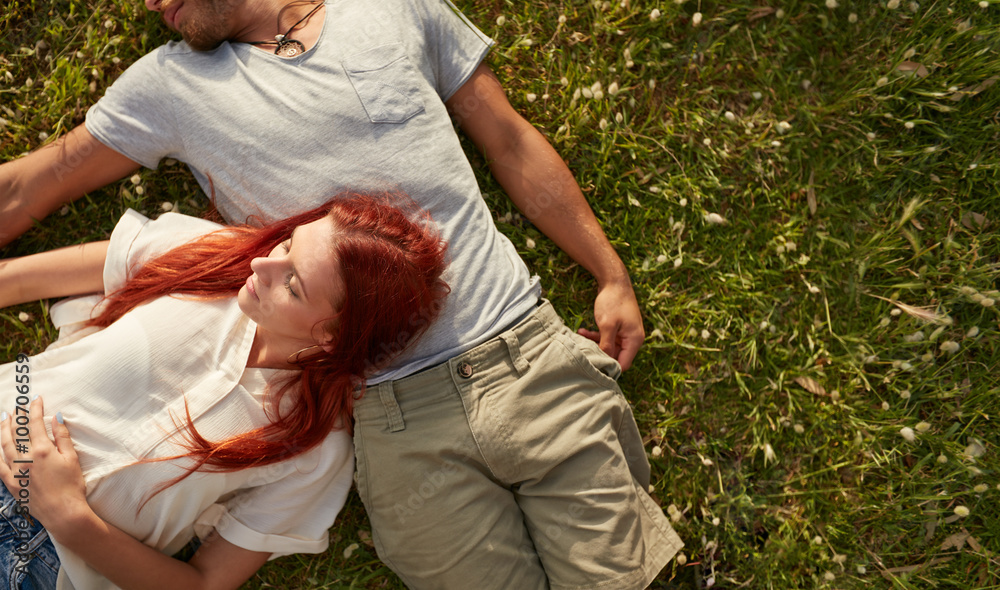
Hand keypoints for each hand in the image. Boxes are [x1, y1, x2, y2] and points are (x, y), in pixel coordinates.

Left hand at [0, 396, 89, 530]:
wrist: (63, 512)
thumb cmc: (71, 486)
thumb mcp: (72, 458)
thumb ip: (62, 437)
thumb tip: (57, 418)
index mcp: (42, 450)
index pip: (35, 423)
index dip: (34, 409)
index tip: (35, 399)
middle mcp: (25, 458)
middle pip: (16, 432)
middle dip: (16, 416)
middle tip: (17, 407)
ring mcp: (16, 471)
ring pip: (4, 445)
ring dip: (3, 430)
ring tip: (4, 420)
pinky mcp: (11, 483)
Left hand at [577, 281, 644, 370]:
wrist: (614, 280)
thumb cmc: (613, 302)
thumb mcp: (607, 325)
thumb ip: (606, 345)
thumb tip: (605, 362)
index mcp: (634, 340)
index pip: (624, 363)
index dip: (610, 367)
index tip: (594, 366)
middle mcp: (632, 338)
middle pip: (615, 356)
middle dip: (599, 353)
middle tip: (583, 351)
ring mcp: (625, 333)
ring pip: (609, 346)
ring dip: (594, 343)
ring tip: (580, 336)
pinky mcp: (618, 328)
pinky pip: (607, 337)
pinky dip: (595, 335)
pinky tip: (582, 331)